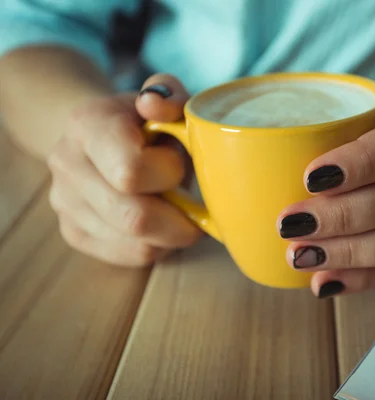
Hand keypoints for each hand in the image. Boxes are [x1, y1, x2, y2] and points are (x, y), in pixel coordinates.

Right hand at [48, 74, 201, 266]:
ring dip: (172, 235)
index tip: (178, 163)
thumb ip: (168, 95)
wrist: (98, 135)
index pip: (130, 171)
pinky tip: (162, 225)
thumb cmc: (143, 120)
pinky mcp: (74, 232)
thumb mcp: (162, 97)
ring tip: (178, 211)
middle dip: (178, 217)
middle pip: (134, 218)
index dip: (169, 173)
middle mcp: (66, 164)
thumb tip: (153, 105)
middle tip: (195, 206)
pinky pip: (129, 256)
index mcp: (87, 124)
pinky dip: (158, 245)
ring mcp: (65, 203)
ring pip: (137, 245)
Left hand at [278, 84, 374, 297]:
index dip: (362, 164)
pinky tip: (324, 282)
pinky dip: (364, 278)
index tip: (309, 179)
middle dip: (345, 217)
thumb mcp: (366, 96)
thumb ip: (325, 112)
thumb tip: (245, 147)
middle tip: (291, 224)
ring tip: (300, 256)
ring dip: (352, 254)